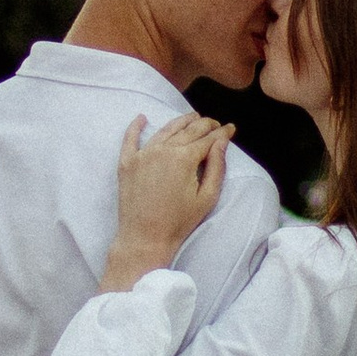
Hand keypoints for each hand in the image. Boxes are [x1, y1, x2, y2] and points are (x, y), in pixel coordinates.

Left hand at [100, 111, 233, 289]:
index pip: (207, 139)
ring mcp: (142, 154)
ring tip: (192, 117)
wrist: (145, 238)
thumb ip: (217, 166)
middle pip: (188, 130)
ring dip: (180, 121)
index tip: (230, 128)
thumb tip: (222, 142)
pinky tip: (142, 117)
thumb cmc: (179, 222)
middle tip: (215, 123)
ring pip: (165, 130)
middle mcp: (162, 150)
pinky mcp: (126, 163)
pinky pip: (130, 138)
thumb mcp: (207, 197)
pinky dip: (136, 126)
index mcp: (184, 158)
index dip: (221, 133)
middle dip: (204, 125)